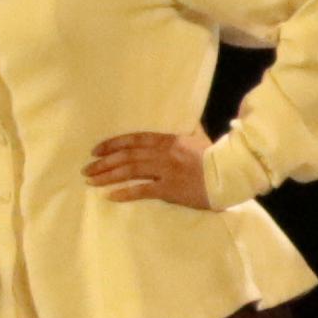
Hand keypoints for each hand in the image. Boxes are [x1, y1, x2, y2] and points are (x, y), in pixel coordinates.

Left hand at [85, 131, 211, 208]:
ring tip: (91, 180)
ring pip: (130, 170)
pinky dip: (124, 192)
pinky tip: (110, 195)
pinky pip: (142, 190)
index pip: (134, 139)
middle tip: (87, 168)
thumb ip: (190, 130)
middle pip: (127, 155)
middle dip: (104, 162)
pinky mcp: (169, 189)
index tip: (97, 149)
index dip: (113, 144)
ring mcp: (165, 171)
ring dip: (108, 175)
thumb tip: (190, 121)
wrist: (230, 174)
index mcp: (168, 140)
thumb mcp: (200, 138)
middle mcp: (162, 153)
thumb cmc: (216, 157)